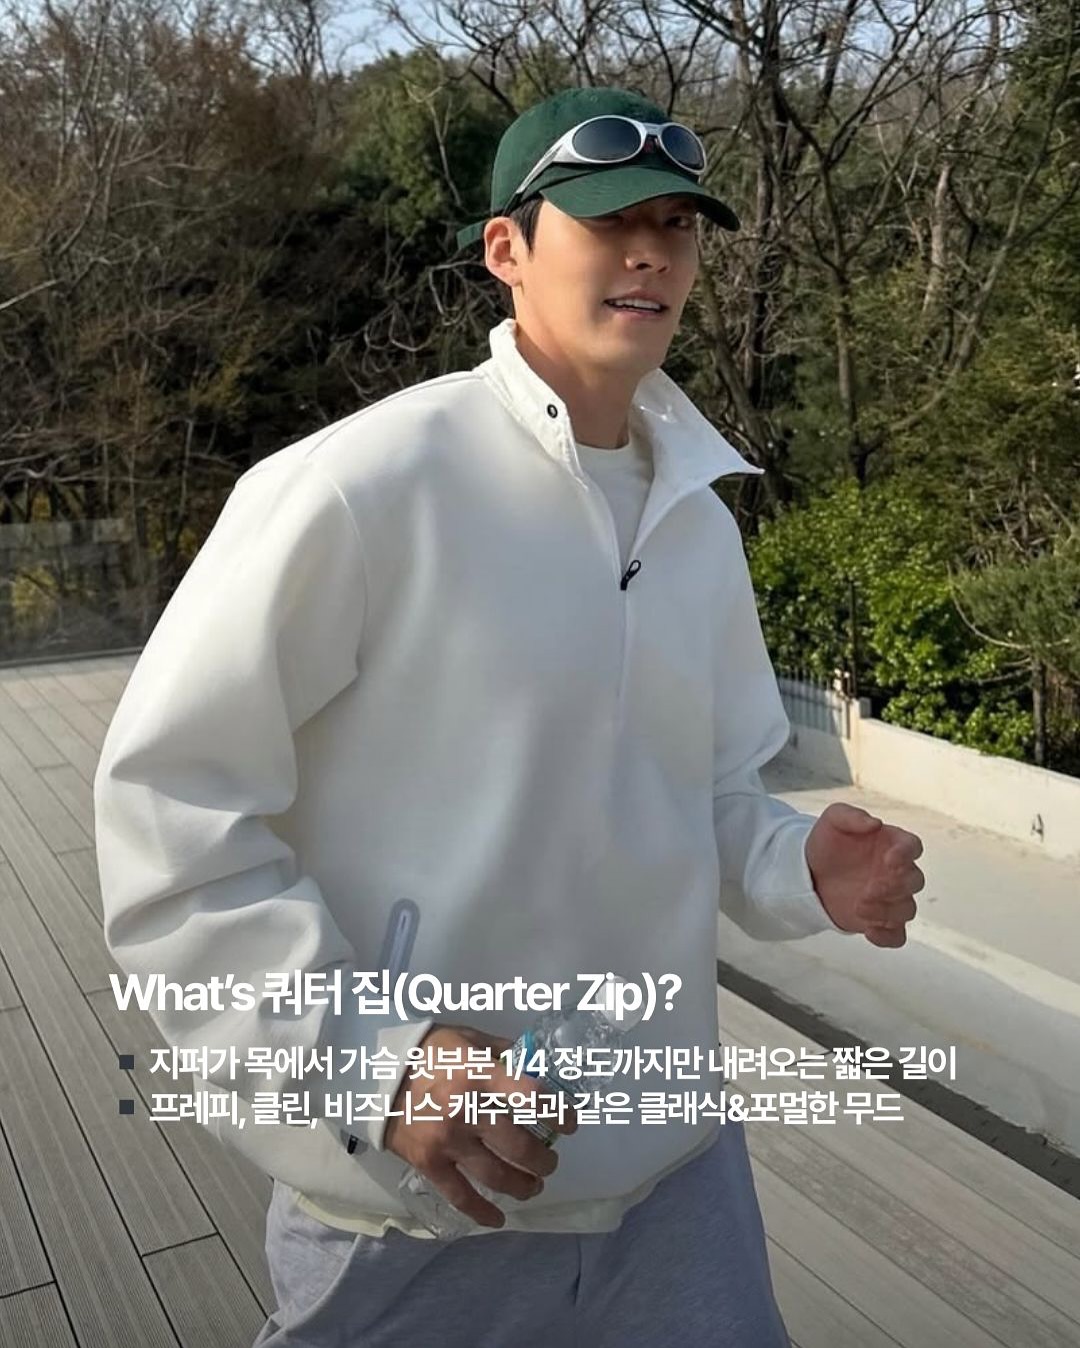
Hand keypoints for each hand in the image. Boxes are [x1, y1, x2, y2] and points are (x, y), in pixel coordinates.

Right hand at [384, 1022, 578, 1228]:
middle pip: (519, 1145)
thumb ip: (504, 1053)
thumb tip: (538, 1066)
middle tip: (550, 1161)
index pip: (530, 1096)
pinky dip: (483, 1213)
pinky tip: (499, 1218)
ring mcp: (446, 1141)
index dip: (558, 1112)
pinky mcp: (429, 1165)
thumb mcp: (469, 1039)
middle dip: (544, 1159)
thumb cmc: (429, 1053)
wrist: (375, 1075)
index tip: (570, 1123)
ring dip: (524, 1185)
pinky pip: (461, 1196)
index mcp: (478, 1074)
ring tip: (534, 1185)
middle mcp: (465, 1110)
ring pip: (497, 1176)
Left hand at [805, 802, 924, 947]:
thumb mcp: (832, 820)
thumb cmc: (826, 843)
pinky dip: (889, 937)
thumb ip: (851, 816)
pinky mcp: (880, 920)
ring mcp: (891, 898)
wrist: (808, 873)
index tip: (889, 861)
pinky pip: (898, 936)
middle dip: (894, 887)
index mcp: (891, 845)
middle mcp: (897, 872)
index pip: (913, 847)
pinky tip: (869, 932)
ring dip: (887, 911)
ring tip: (858, 907)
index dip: (906, 854)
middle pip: (914, 881)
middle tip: (868, 889)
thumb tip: (875, 823)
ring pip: (907, 910)